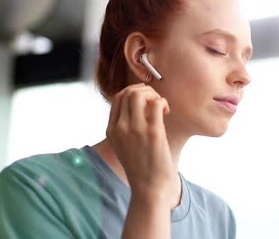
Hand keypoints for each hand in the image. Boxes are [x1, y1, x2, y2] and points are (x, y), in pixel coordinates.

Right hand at [106, 83, 175, 207]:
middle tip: (155, 101)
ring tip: (161, 106)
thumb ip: (126, 127)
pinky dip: (163, 102)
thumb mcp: (124, 146)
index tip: (145, 100)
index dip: (133, 92)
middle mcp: (120, 127)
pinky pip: (157, 104)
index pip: (118, 97)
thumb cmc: (142, 167)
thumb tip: (141, 106)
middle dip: (144, 90)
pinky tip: (167, 112)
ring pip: (140, 94)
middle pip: (128, 92)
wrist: (149, 188)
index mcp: (111, 130)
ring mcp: (135, 129)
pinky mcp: (153, 132)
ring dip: (153, 94)